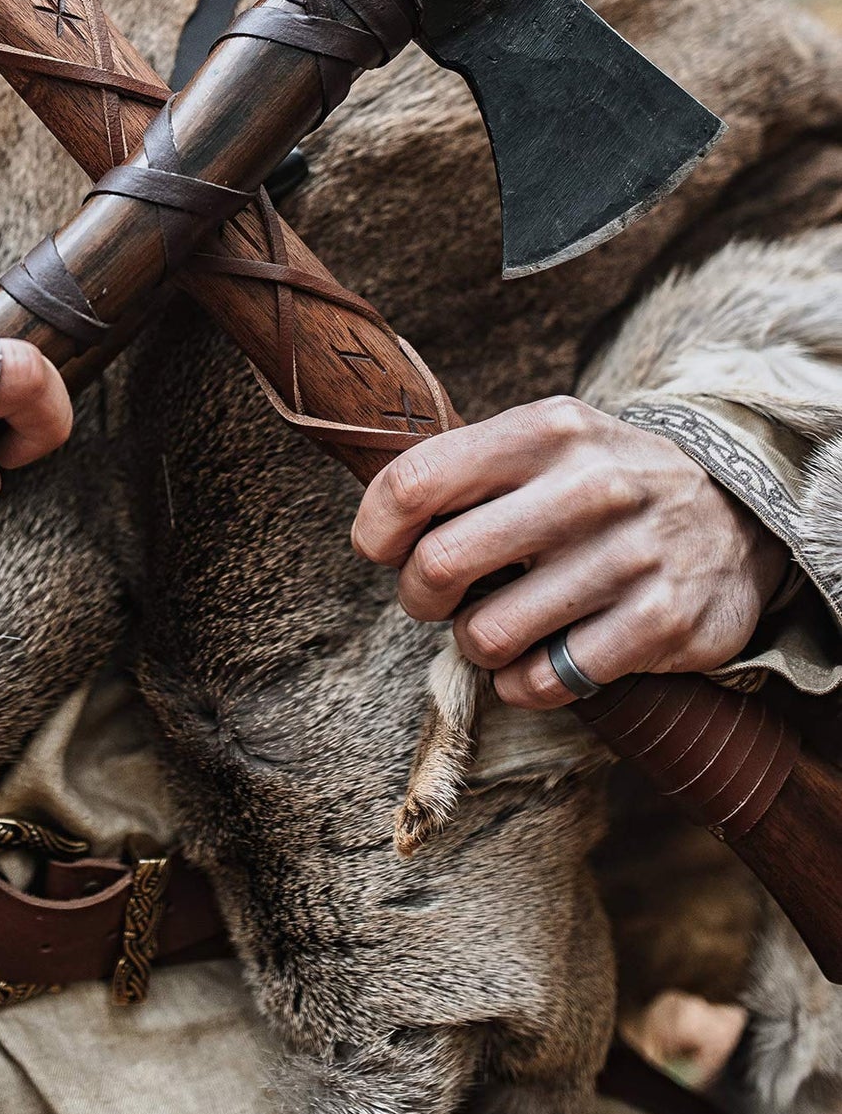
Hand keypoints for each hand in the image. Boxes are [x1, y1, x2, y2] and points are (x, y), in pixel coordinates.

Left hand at [352, 398, 786, 709]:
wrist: (737, 514)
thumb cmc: (602, 482)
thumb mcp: (546, 441)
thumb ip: (465, 467)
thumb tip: (378, 524)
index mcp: (547, 430)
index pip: (415, 482)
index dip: (376, 529)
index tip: (381, 549)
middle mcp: (590, 487)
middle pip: (439, 563)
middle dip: (418, 596)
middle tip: (435, 599)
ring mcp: (630, 557)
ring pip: (486, 635)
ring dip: (476, 644)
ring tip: (498, 627)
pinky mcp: (662, 623)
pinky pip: (545, 680)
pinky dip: (524, 683)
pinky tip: (539, 660)